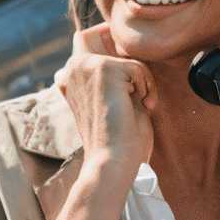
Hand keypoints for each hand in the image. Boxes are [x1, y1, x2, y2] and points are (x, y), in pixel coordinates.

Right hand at [54, 24, 156, 187]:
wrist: (112, 159)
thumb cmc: (115, 137)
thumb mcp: (111, 101)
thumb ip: (115, 78)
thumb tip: (128, 59)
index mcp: (71, 76)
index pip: (112, 66)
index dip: (126, 86)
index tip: (124, 110)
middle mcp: (73, 67)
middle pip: (122, 61)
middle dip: (137, 84)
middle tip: (137, 108)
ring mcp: (86, 66)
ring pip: (132, 64)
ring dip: (145, 88)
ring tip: (140, 107)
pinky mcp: (103, 68)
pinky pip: (139, 67)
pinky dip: (149, 88)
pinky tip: (143, 106)